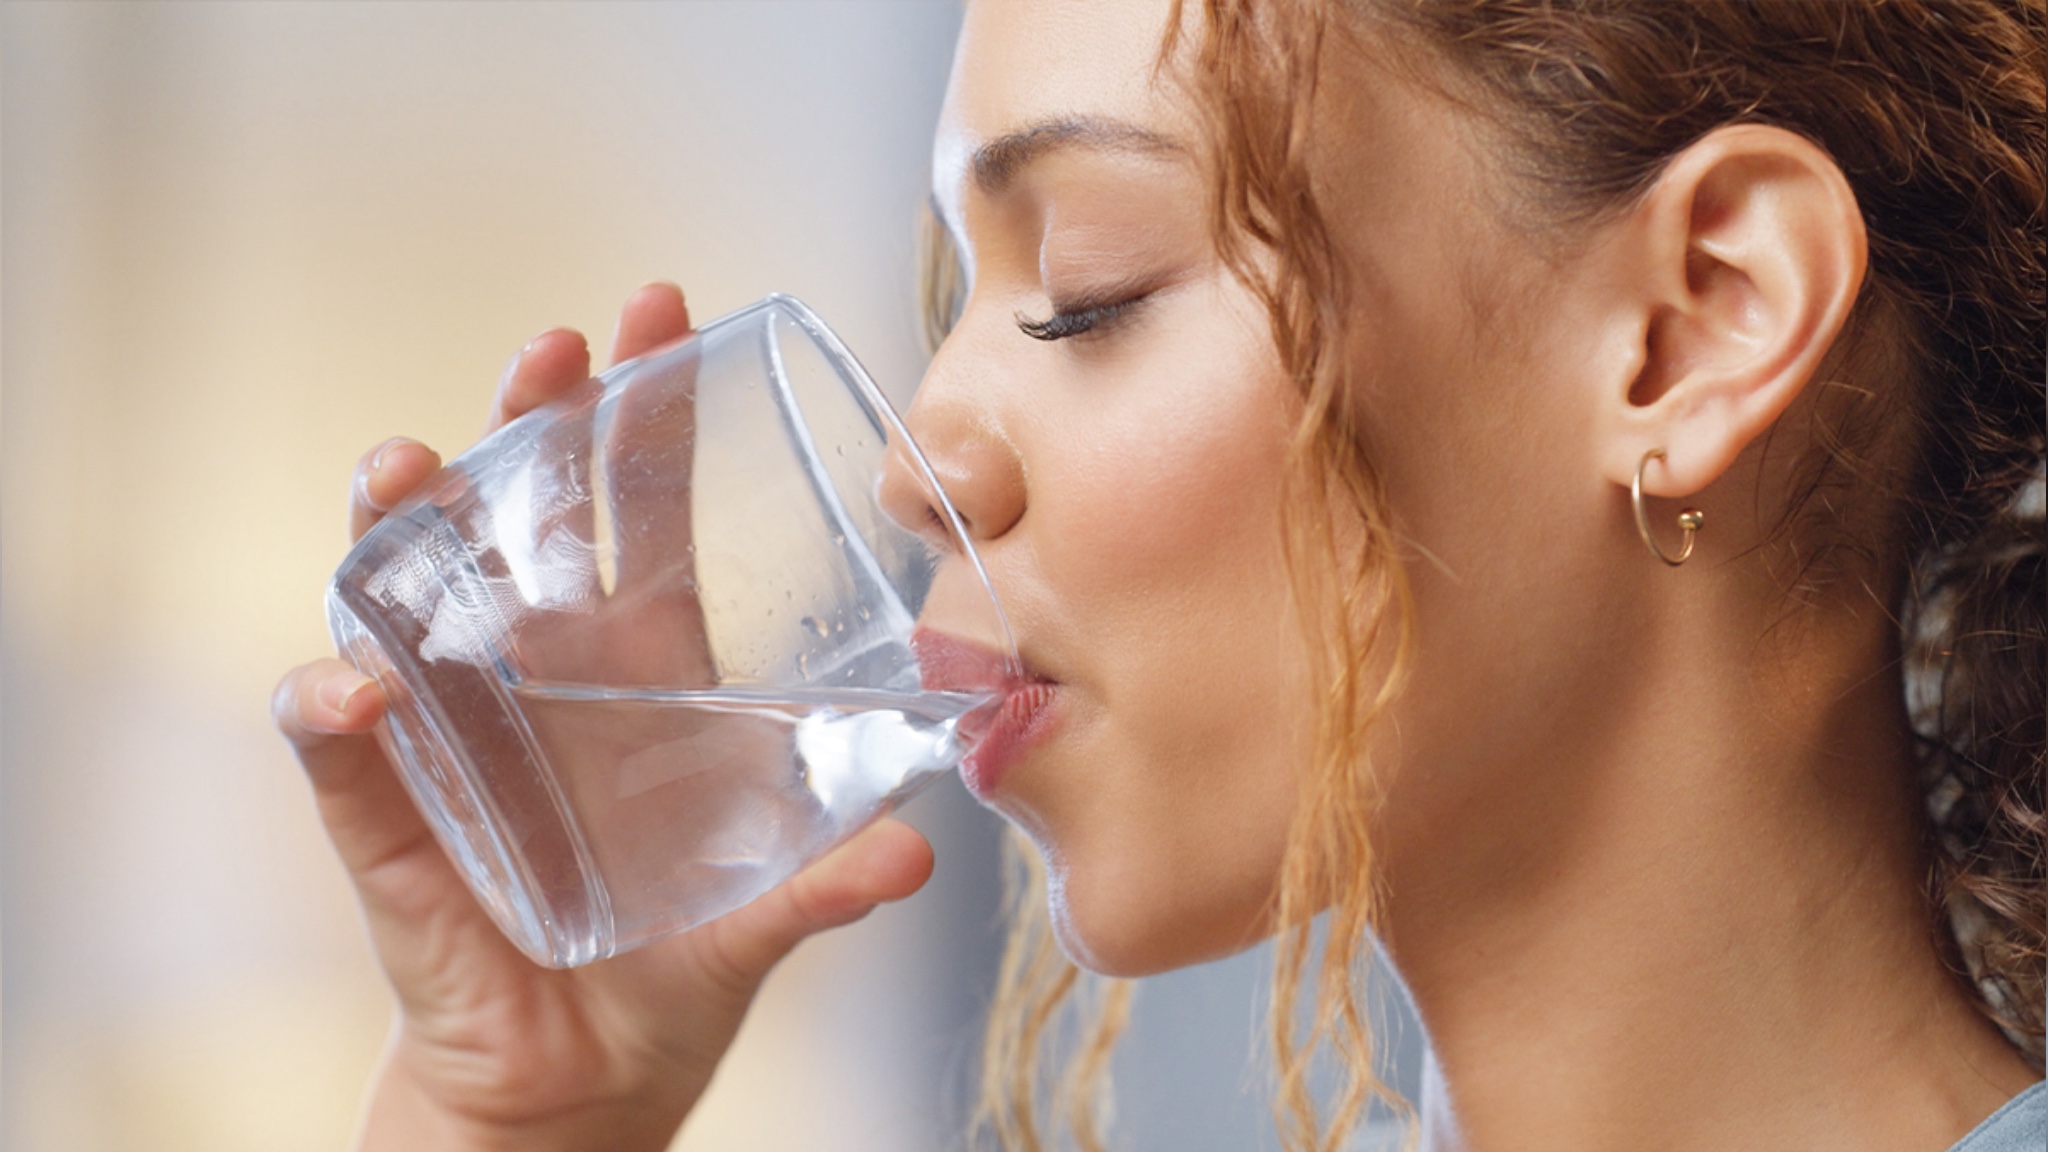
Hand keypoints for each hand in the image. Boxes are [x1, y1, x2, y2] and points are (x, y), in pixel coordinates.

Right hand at [274, 284, 935, 1151]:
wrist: (580, 1079)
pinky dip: (334, 704)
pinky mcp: (388, 805)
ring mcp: (455, 724)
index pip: (638, 508)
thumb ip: (826, 881)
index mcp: (637, 666)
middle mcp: (541, 670)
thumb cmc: (672, 969)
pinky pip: (338, 737)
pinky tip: (357, 684)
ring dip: (401, 519)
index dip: (645, 411)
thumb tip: (921, 853)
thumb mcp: (761, 917)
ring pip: (409, 585)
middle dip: (530, 418)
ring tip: (409, 465)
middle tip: (552, 349)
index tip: (662, 309)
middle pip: (520, 509)